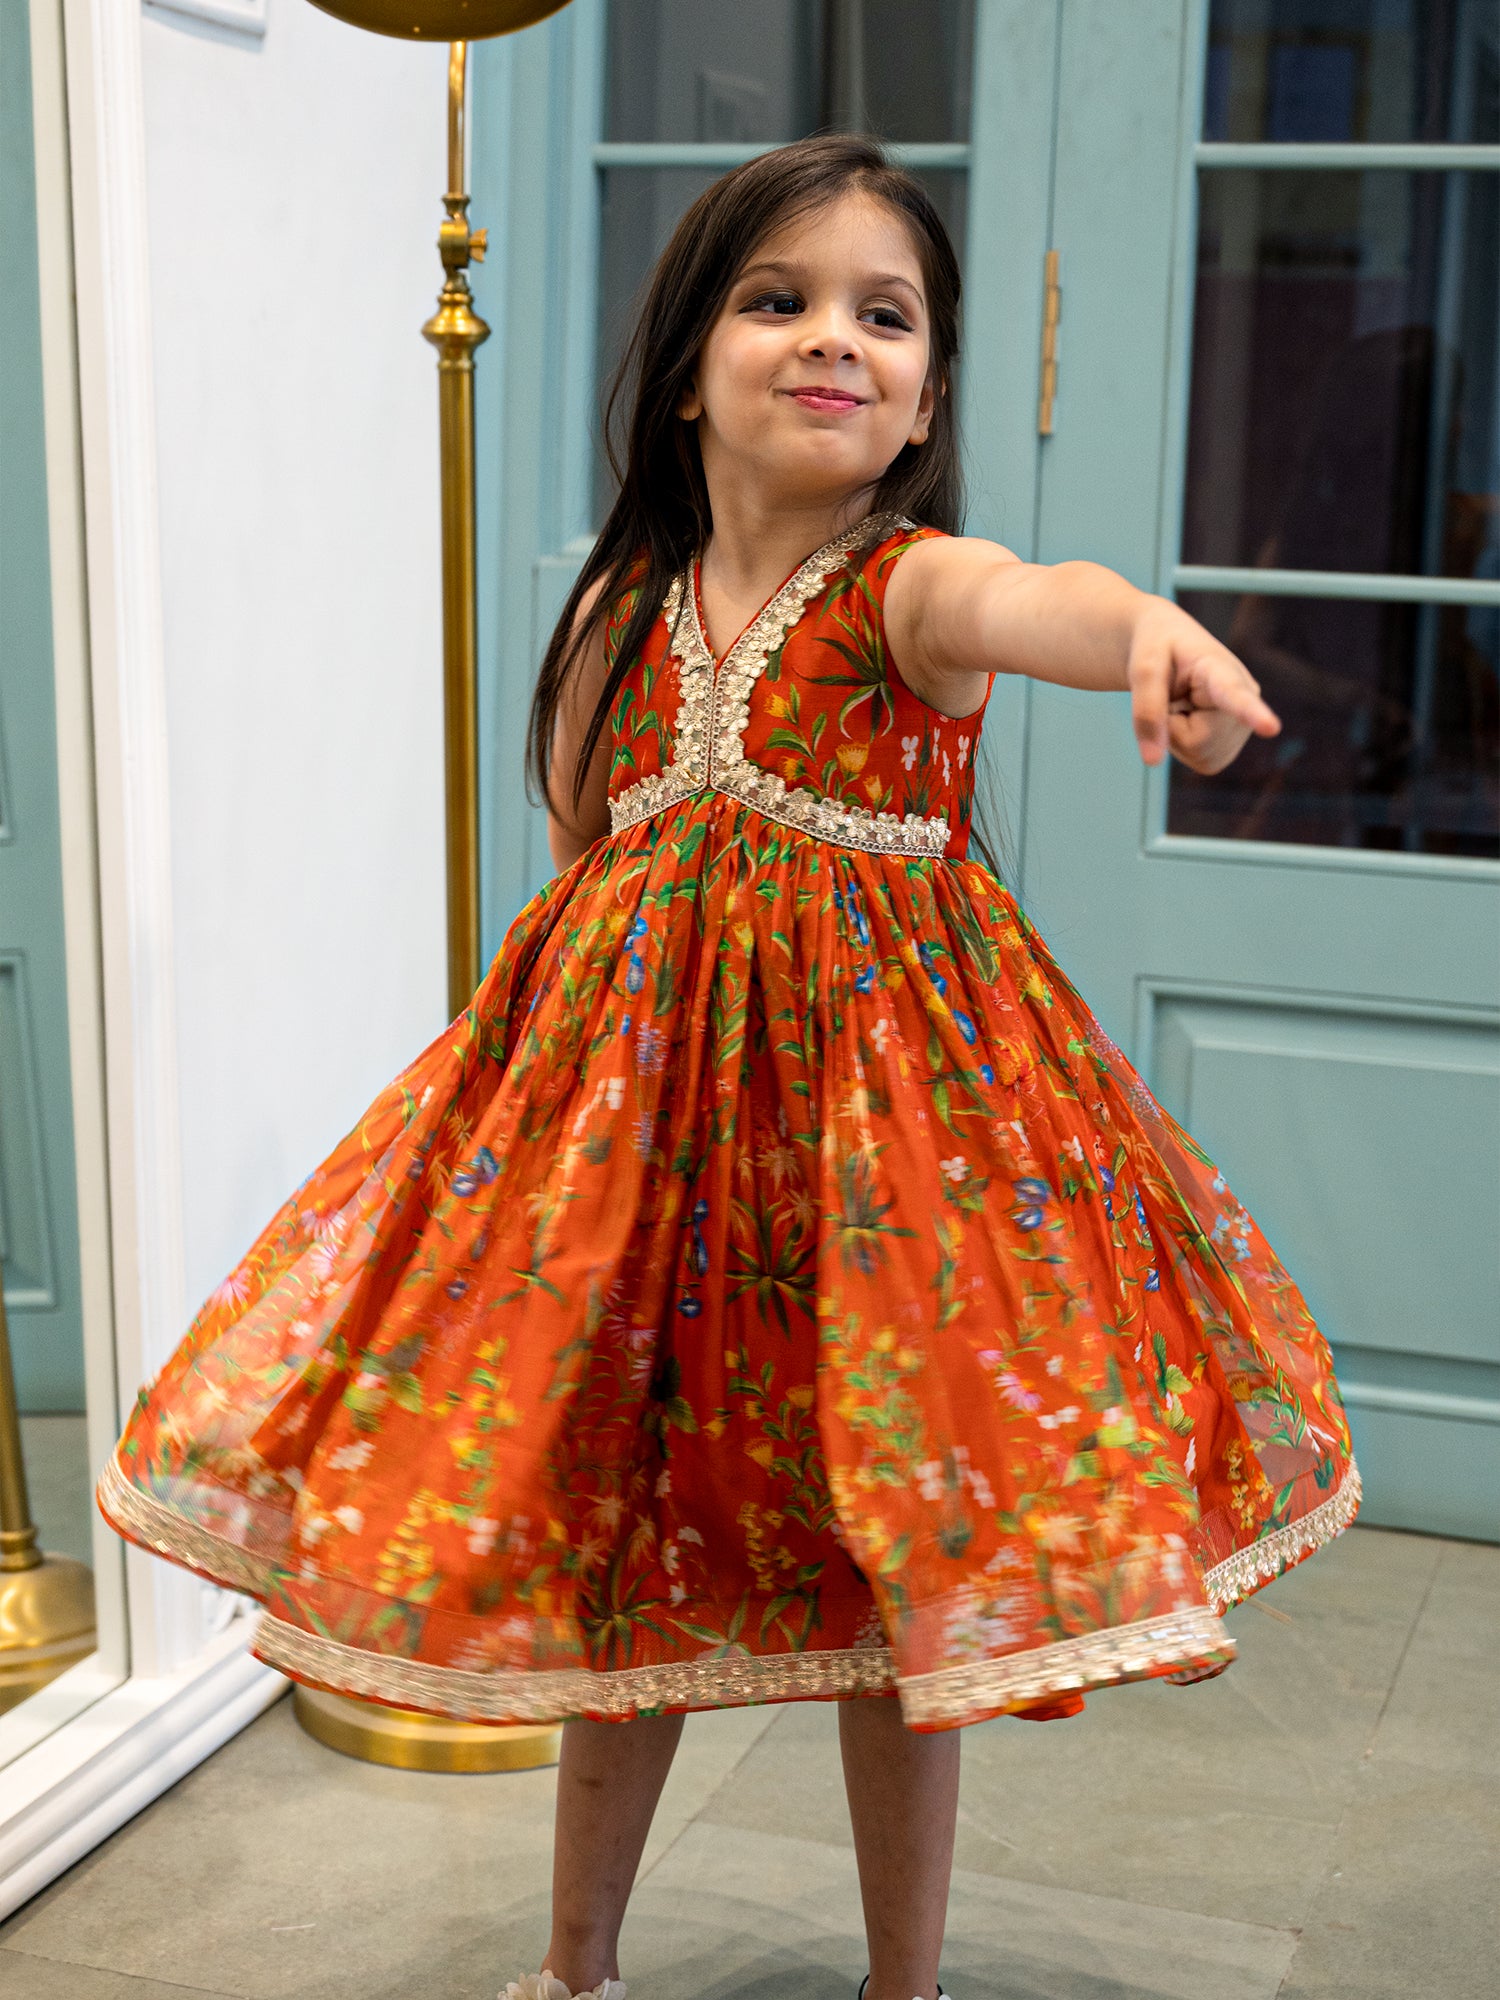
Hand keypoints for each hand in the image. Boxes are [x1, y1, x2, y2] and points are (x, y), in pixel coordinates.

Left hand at [1126, 599, 1280, 773]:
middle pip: (1198, 741)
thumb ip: (1146, 711)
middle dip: (1172, 726)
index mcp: (1221, 667)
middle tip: (1174, 695)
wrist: (1169, 646)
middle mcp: (1246, 694)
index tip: (1272, 728)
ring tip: (1182, 703)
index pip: (1236, 694)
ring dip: (1177, 736)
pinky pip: (1200, 761)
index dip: (1253, 713)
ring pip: (1200, 754)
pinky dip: (1183, 746)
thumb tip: (1153, 761)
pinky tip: (1188, 719)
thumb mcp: (1142, 668)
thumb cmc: (1158, 650)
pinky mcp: (1232, 742)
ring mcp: (1244, 722)